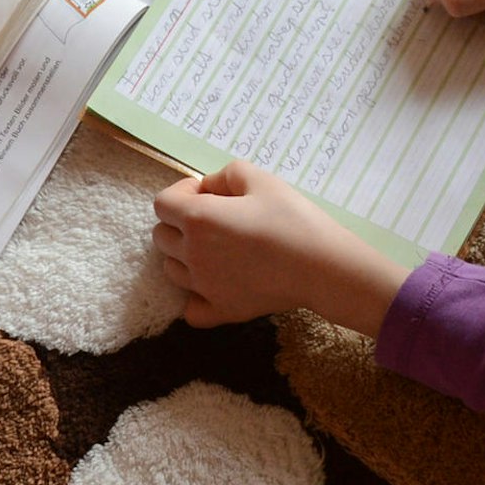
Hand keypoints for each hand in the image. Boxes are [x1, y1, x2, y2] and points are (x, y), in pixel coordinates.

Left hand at [151, 160, 407, 334]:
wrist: (323, 266)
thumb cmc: (294, 219)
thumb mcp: (262, 179)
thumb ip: (227, 174)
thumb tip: (208, 187)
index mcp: (198, 218)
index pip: (163, 203)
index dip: (181, 192)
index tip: (206, 192)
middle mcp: (192, 254)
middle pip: (161, 236)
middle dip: (180, 222)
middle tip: (215, 219)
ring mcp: (203, 286)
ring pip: (171, 269)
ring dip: (185, 255)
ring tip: (219, 249)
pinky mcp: (220, 310)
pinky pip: (189, 309)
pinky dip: (195, 297)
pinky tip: (215, 284)